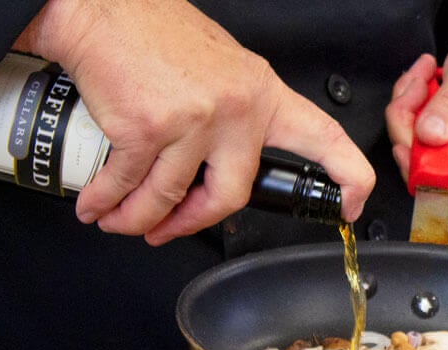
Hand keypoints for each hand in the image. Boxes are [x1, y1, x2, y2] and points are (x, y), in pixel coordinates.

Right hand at [13, 0, 373, 244]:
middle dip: (191, 223)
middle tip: (168, 229)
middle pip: (230, 196)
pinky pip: (128, 185)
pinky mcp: (147, 128)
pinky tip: (95, 207)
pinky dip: (106, 203)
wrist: (100, 8)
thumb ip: (236, 114)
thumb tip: (222, 162)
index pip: (323, 138)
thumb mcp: (222, 69)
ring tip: (120, 220)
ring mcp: (193, 121)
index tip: (351, 204)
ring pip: (171, 198)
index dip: (346, 176)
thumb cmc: (155, 34)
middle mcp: (236, 110)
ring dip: (139, 219)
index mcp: (261, 95)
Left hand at [385, 30, 447, 201]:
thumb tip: (429, 137)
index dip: (422, 170)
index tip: (404, 138)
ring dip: (408, 117)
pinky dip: (412, 119)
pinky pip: (422, 149)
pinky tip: (423, 92)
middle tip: (416, 86)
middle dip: (408, 128)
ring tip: (422, 80)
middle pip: (431, 170)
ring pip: (420, 158)